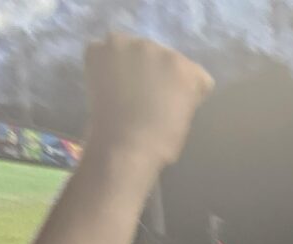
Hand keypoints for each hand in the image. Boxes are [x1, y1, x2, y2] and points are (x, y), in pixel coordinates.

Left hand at [83, 34, 213, 170]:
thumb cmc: (160, 142)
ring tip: (122, 88)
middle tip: (144, 95)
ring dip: (130, 63)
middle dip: (155, 72)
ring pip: (132, 49)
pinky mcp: (101, 49)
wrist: (123, 147)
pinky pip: (104, 50)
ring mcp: (129, 46)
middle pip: (161, 56)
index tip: (171, 103)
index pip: (191, 72)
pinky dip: (104, 63)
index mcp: (187, 69)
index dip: (182, 88)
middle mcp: (161, 50)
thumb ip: (182, 92)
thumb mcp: (186, 116)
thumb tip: (165, 87)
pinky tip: (105, 82)